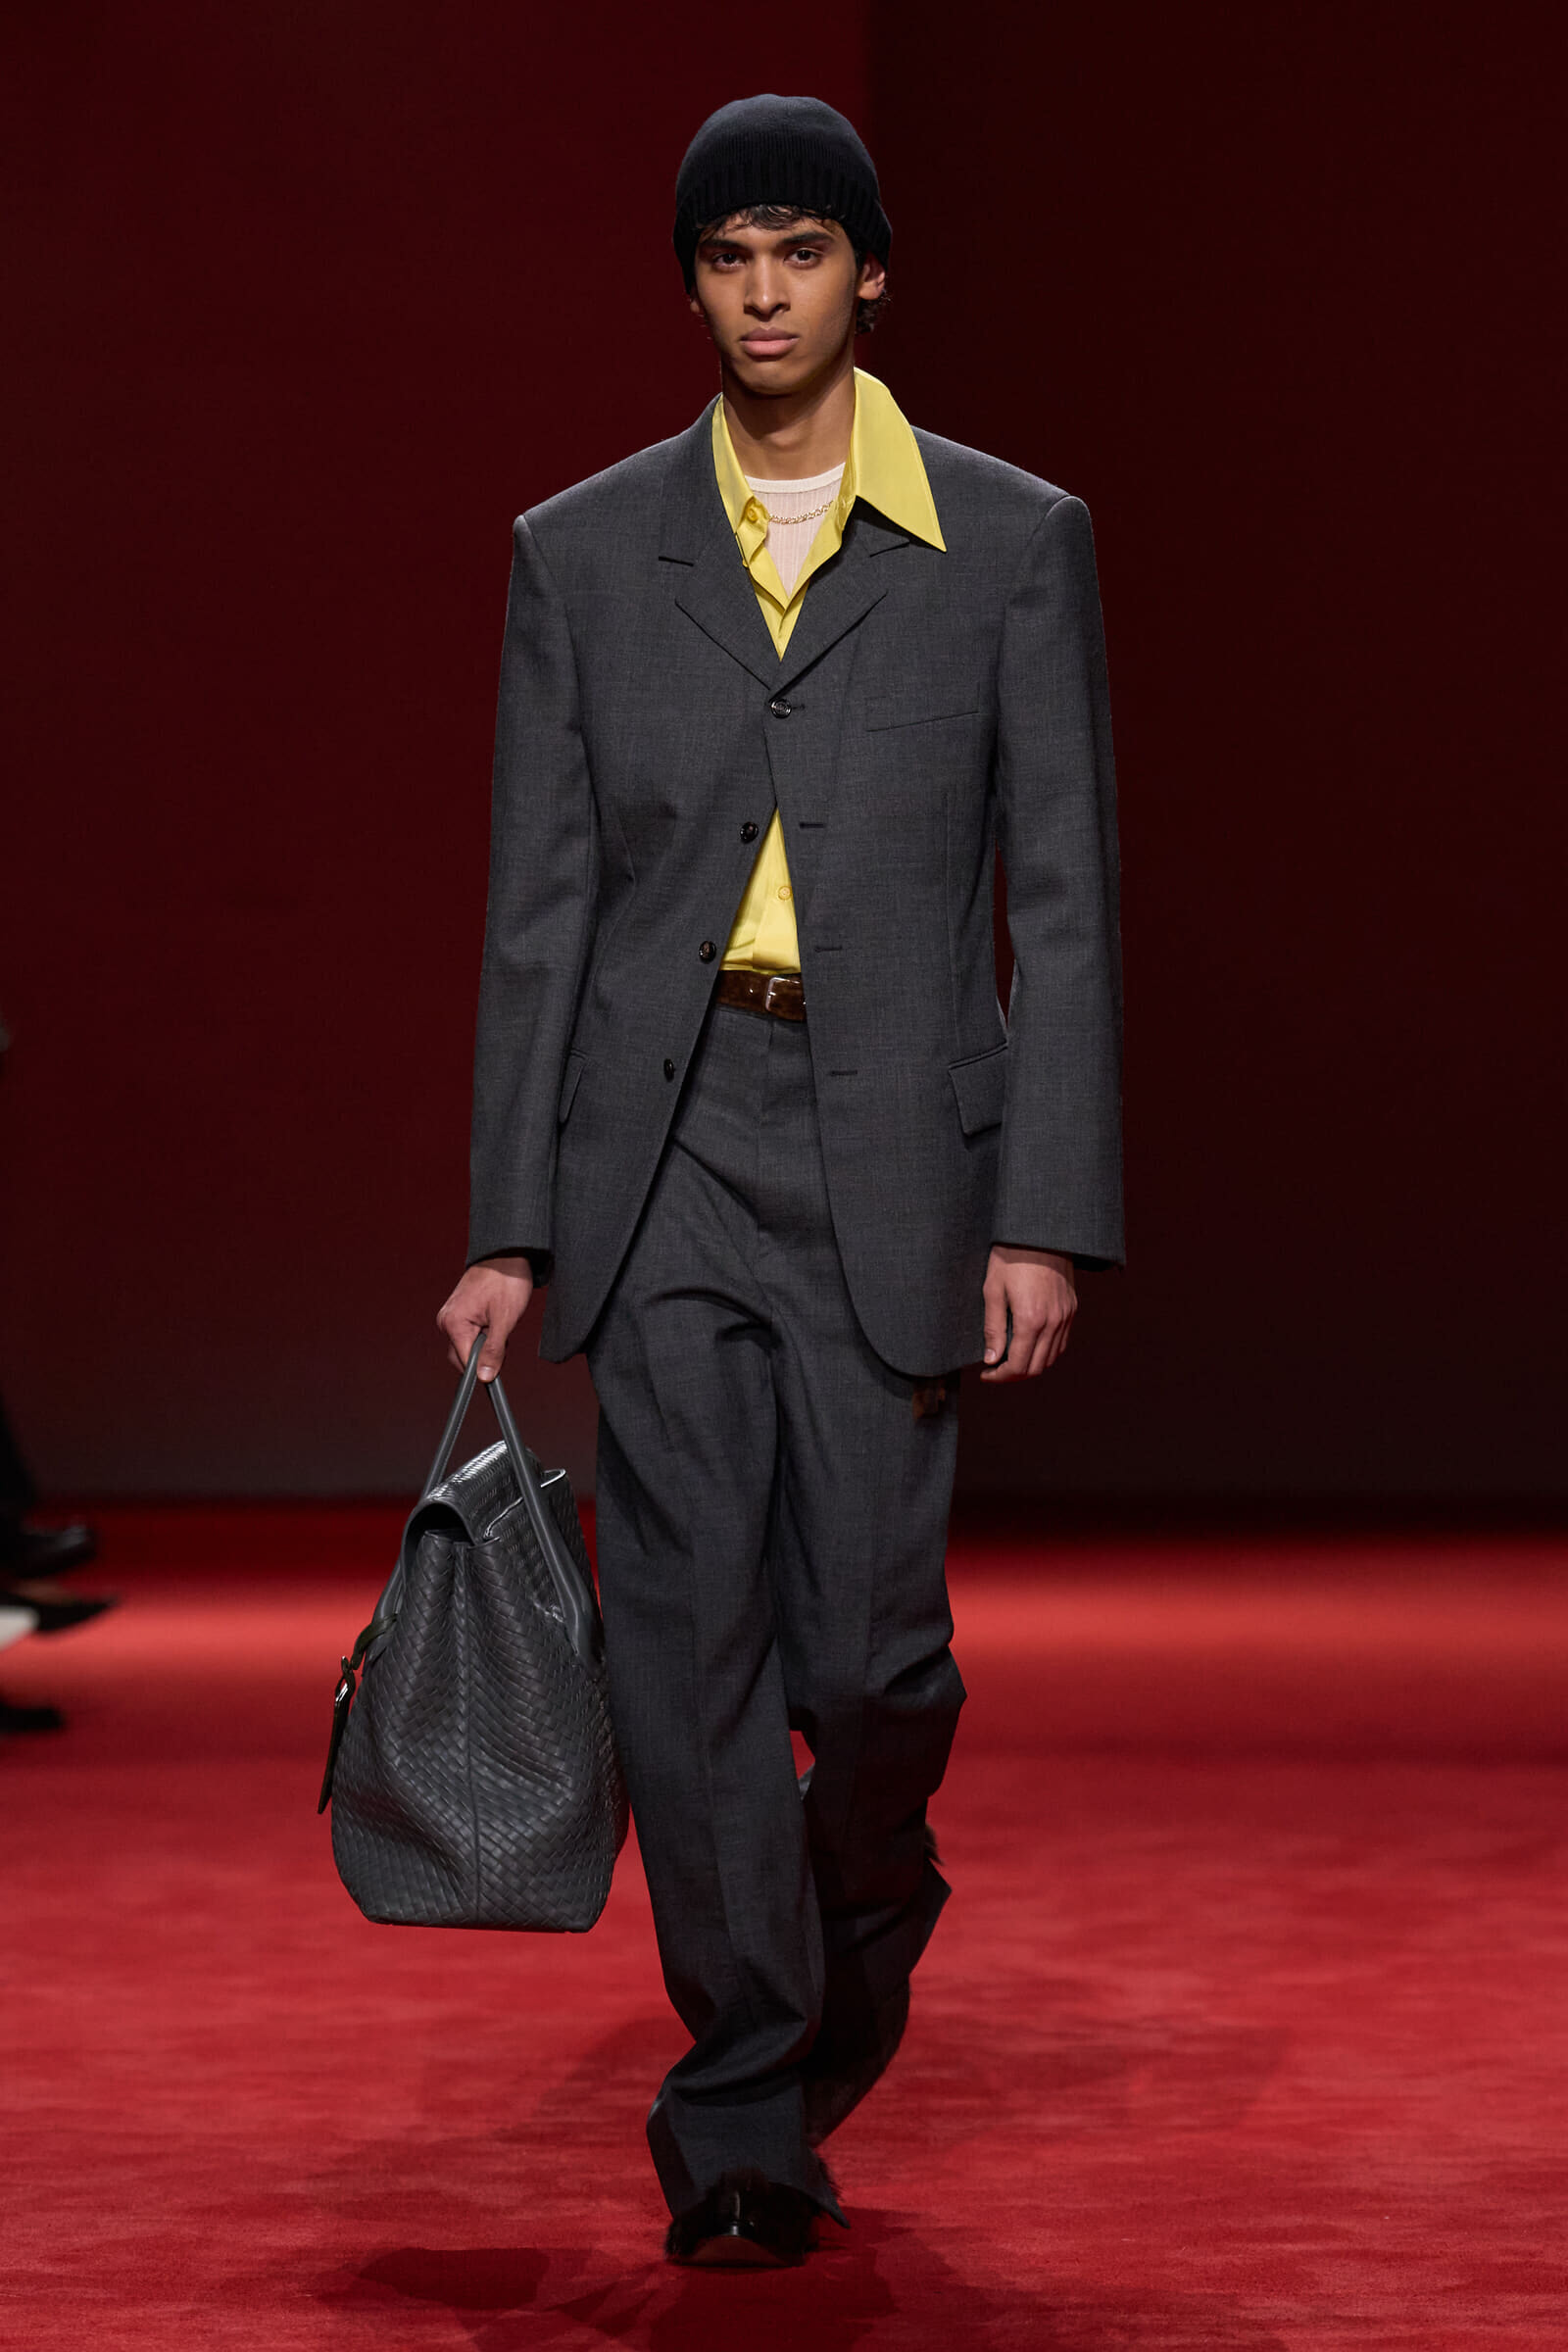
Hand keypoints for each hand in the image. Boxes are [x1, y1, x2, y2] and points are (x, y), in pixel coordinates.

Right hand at [436, 1254, 533, 1381]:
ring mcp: (451, 1316)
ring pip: (468, 1345)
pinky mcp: (458, 1313)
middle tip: (504, 1336)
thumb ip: (494, 1351)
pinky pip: (469, 1334)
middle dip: (485, 1354)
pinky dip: (484, 1333)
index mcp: (453, 1323)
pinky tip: (495, 1319)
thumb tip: (484, 1376)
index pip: (464, 1363)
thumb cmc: (506, 1281)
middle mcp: (446, 1320)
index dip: (482, 1369)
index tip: (498, 1372)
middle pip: (463, 1357)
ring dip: (486, 1343)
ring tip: (500, 1322)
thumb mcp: (505, 1320)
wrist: (507, 1254)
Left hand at [980, 1246, 1076, 1380]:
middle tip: (995, 1370)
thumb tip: (991, 1359)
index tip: (986, 1374)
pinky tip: (1030, 1344)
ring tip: (1011, 1358)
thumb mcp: (993, 1290)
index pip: (1018, 1366)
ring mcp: (1066, 1316)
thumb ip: (992, 1328)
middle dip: (1014, 1375)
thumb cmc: (1010, 1257)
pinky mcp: (1072, 1308)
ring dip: (1031, 1364)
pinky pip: (1061, 1341)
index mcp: (1030, 1320)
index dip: (1000, 1376)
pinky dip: (1046, 1351)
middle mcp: (1053, 1322)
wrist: (1040, 1232)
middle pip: (1036, 1368)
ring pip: (1051, 1358)